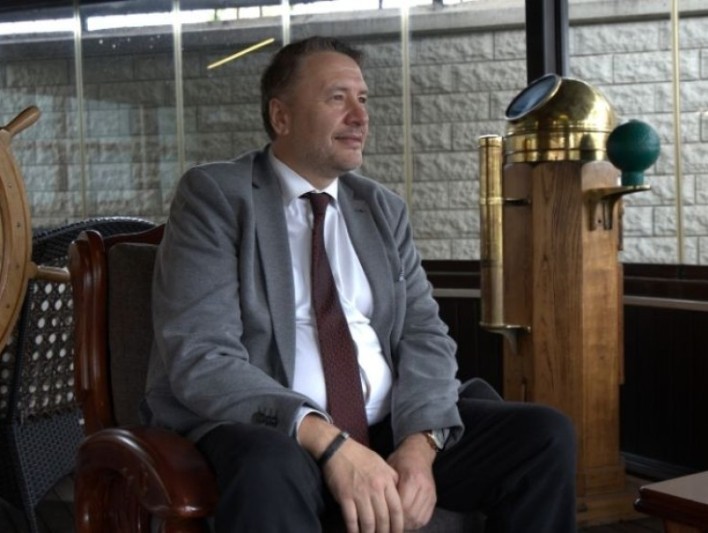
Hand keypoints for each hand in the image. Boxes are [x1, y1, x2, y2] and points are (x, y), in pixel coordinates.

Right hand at [298, 415, 403, 531]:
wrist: (338, 449)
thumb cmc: (361, 456)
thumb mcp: (382, 463)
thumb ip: (392, 478)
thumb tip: (400, 494)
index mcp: (387, 480)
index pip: (397, 508)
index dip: (399, 525)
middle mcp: (375, 488)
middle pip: (384, 518)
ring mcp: (360, 493)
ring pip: (369, 522)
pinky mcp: (345, 496)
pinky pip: (351, 519)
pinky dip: (354, 530)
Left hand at [387, 433, 436, 530]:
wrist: (419, 452)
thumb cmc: (401, 459)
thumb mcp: (390, 468)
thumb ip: (388, 487)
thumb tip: (379, 507)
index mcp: (411, 478)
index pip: (402, 505)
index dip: (392, 514)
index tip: (382, 516)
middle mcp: (423, 487)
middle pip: (411, 514)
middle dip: (398, 522)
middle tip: (387, 522)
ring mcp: (430, 494)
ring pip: (418, 519)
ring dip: (406, 524)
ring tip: (395, 523)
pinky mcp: (434, 499)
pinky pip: (425, 518)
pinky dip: (414, 522)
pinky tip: (405, 521)